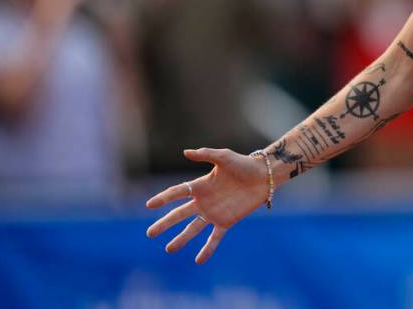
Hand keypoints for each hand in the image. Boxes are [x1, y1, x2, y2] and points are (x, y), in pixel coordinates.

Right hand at [146, 148, 268, 263]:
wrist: (264, 176)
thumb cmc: (244, 163)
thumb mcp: (224, 156)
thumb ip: (206, 154)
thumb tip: (186, 152)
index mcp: (201, 185)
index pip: (177, 192)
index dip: (163, 198)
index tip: (149, 205)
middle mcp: (204, 201)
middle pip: (179, 214)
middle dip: (165, 224)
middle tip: (150, 233)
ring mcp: (214, 212)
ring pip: (193, 228)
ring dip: (181, 239)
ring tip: (169, 249)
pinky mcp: (227, 221)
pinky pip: (214, 237)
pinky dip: (207, 249)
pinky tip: (198, 260)